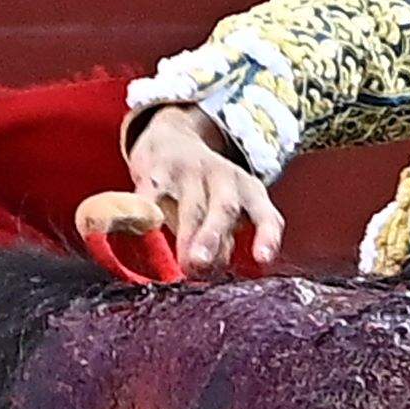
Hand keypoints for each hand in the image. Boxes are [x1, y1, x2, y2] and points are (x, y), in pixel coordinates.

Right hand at [122, 105, 281, 274]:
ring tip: (184, 263)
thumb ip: (223, 242)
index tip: (263, 258)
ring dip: (188, 236)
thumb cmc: (205, 190)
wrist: (173, 139)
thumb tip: (211, 270)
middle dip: (215, 237)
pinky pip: (151, 196)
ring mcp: (190, 173)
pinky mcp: (157, 171)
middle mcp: (224, 178)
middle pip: (225, 208)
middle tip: (203, 264)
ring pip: (191, 206)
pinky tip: (142, 230)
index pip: (266, 215)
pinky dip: (146, 214)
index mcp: (249, 191)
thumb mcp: (225, 211)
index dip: (267, 236)